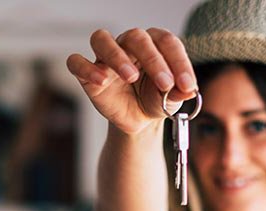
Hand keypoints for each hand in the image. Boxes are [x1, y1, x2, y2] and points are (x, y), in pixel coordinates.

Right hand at [66, 28, 197, 133]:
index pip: (166, 42)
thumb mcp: (171, 100)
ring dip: (117, 56)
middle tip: (165, 84)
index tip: (186, 85)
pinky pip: (77, 62)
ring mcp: (106, 57)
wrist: (138, 119)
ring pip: (102, 39)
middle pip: (136, 38)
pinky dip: (86, 69)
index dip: (179, 62)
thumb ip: (180, 93)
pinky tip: (101, 80)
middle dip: (153, 60)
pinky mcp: (88, 74)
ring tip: (131, 76)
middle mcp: (129, 45)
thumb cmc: (155, 100)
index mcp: (155, 45)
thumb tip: (188, 91)